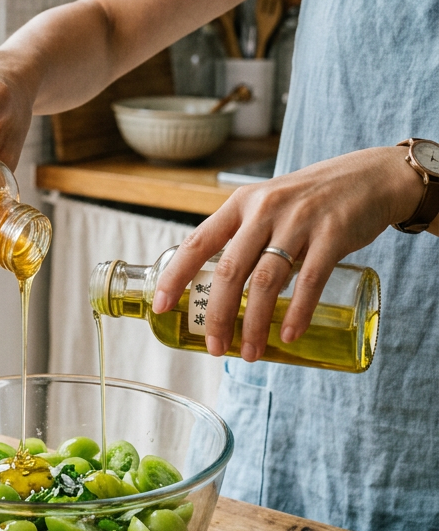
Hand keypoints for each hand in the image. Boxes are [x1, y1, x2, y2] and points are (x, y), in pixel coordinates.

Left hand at [152, 147, 424, 360]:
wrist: (369, 177)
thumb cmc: (311, 200)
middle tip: (214, 348)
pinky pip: (310, 280)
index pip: (199, 241)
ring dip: (254, 323)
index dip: (176, 275)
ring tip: (250, 353)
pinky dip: (297, 312)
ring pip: (266, 281)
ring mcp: (300, 221)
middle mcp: (265, 209)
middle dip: (218, 315)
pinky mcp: (333, 234)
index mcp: (241, 203)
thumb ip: (245, 237)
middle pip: (230, 270)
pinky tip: (288, 335)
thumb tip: (216, 287)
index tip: (162, 306)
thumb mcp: (268, 204)